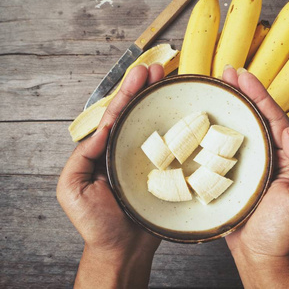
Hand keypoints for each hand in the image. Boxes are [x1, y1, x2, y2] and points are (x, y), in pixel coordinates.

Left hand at [57, 64, 163, 287]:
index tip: (138, 74)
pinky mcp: (165, 174)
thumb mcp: (73, 189)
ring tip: (169, 80)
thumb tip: (102, 129)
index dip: (125, 94)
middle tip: (157, 69)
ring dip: (161, 102)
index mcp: (104, 152)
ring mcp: (148, 161)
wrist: (122, 248)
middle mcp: (126, 151)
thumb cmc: (95, 222)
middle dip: (144, 89)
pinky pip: (173, 149)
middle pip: (136, 114)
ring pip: (155, 126)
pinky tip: (186, 115)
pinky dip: (179, 130)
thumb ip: (82, 157)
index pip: (115, 116)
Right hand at [223, 67, 288, 287]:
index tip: (243, 75)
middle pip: (253, 117)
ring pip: (236, 130)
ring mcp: (247, 165)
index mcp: (287, 155)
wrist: (263, 256)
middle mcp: (268, 155)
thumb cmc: (287, 230)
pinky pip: (221, 151)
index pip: (273, 117)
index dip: (259, 94)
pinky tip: (201, 123)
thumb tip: (288, 130)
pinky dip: (213, 135)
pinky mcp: (229, 177)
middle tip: (224, 72)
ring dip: (226, 108)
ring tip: (213, 88)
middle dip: (240, 93)